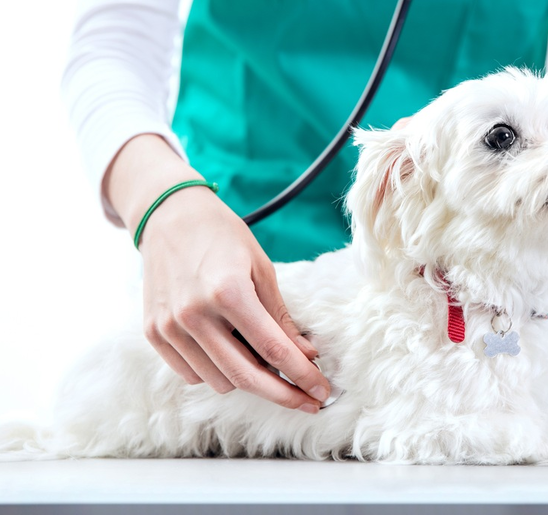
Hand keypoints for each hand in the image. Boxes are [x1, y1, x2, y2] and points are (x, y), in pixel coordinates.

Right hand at [106, 135, 329, 411]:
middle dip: (283, 395)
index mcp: (228, 292)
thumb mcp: (261, 268)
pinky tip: (232, 355)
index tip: (322, 392)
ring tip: (268, 366)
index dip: (302, 376)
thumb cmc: (223, 237)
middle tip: (308, 402)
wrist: (170, 216)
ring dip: (249, 381)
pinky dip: (217, 373)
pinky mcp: (153, 333)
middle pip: (246, 377)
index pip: (273, 350)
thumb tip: (306, 356)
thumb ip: (281, 317)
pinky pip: (191, 374)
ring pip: (219, 381)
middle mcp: (194, 314)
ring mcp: (169, 326)